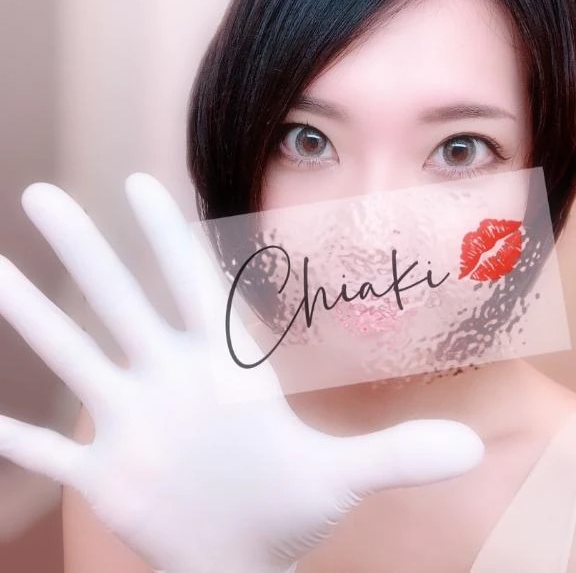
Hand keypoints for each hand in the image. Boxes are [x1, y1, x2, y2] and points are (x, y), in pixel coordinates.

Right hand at [0, 174, 483, 572]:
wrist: (248, 555)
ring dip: (33, 318)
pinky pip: (53, 454)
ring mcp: (131, 424)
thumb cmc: (291, 502)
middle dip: (80, 250)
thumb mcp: (345, 476)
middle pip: (116, 301)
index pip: (190, 285)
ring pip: (73, 357)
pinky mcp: (109, 476)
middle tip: (40, 194)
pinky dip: (20, 443)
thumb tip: (471, 449)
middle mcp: (166, 380)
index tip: (136, 182)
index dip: (167, 236)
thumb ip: (398, 455)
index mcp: (219, 368)